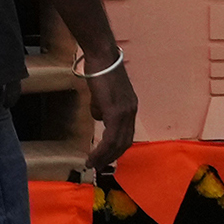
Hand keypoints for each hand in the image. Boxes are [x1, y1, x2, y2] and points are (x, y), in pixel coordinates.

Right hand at [83, 56, 139, 183]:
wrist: (101, 57)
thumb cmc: (99, 70)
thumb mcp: (102, 93)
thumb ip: (101, 107)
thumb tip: (98, 117)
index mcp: (130, 107)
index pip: (126, 134)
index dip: (117, 148)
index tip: (106, 157)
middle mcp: (131, 112)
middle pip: (124, 142)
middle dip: (111, 157)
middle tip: (98, 166)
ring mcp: (125, 112)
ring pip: (117, 143)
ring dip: (104, 157)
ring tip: (92, 164)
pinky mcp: (116, 112)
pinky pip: (109, 138)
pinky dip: (101, 150)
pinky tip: (93, 156)